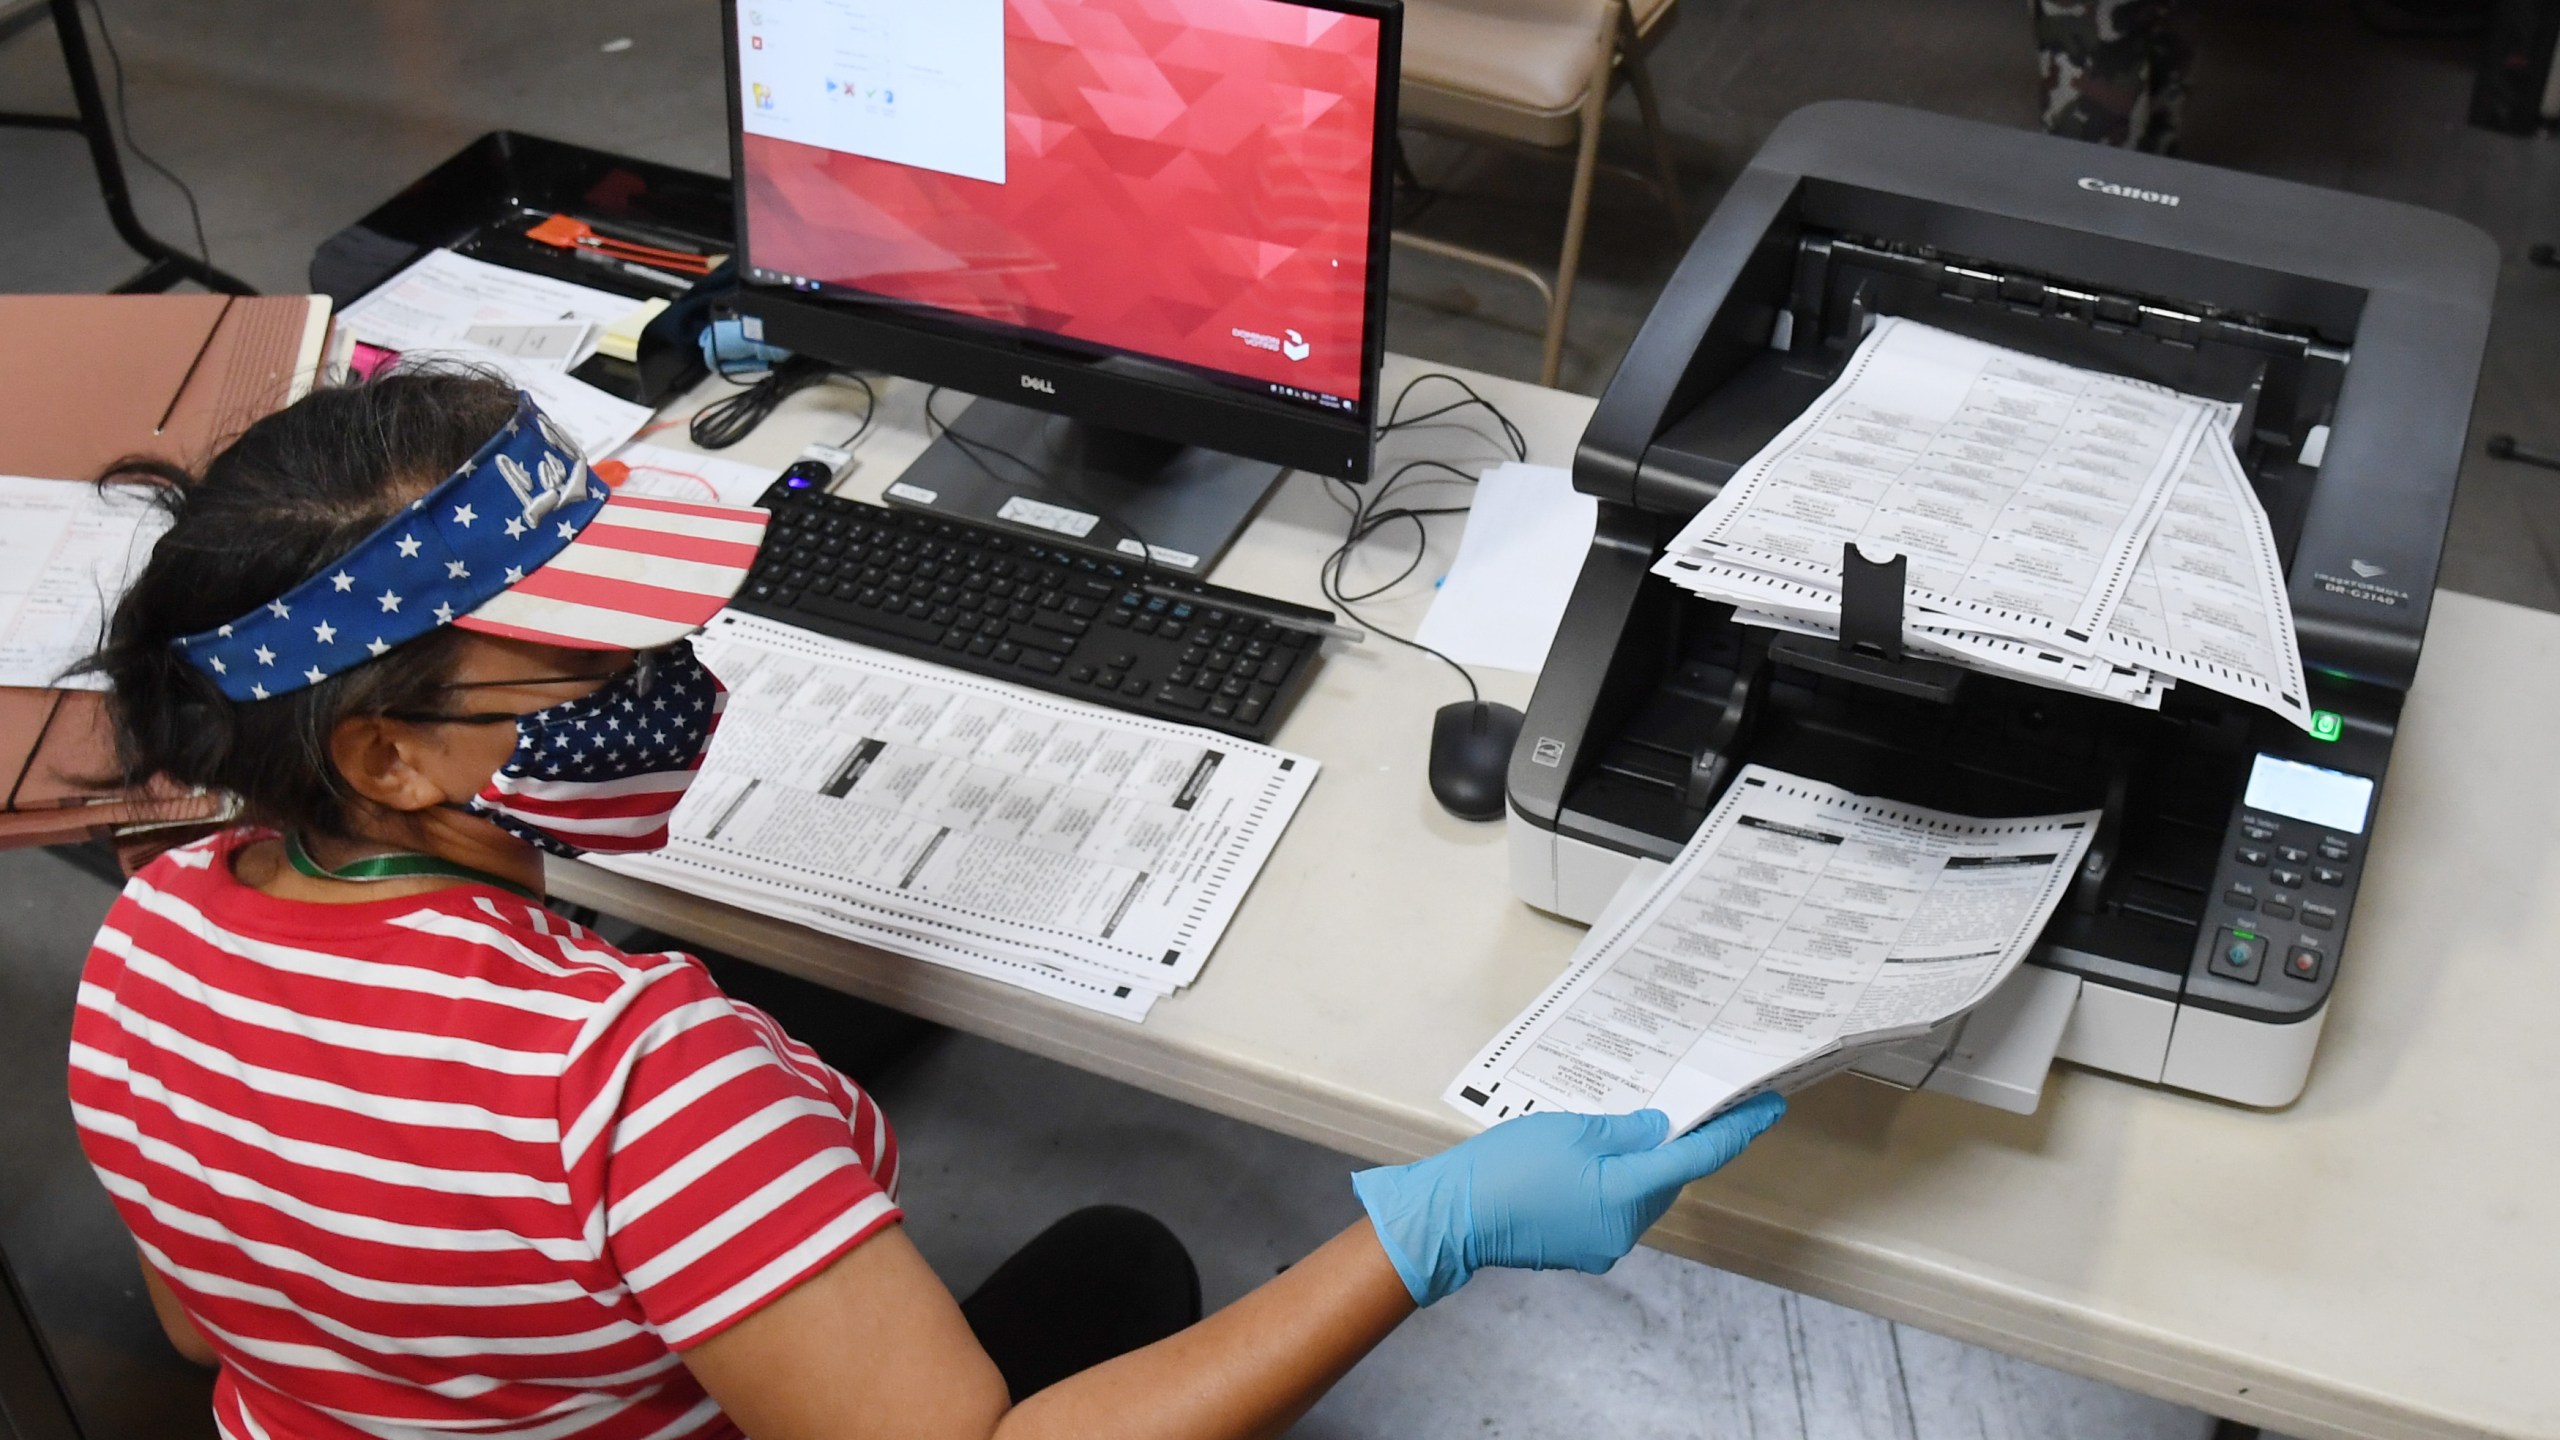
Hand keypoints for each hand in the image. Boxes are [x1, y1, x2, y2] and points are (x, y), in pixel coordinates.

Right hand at [1349, 1093, 1785, 1306]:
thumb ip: (1625, 1130)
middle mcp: (1624, 1228)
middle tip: (1688, 1103)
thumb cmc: (1507, 1167)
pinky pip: (1613, 1208)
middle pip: (1669, 1179)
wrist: (1452, 1216)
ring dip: (1642, 1164)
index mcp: (1626, 1194)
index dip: (1737, 1130)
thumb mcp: (1570, 1131)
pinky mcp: (1580, 1247)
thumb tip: (1661, 1130)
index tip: (1769, 1107)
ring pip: (1640, 1194)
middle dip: (1679, 1143)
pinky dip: (1613, 1181)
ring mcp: (1602, 1244)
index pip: (1697, 1157)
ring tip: (1624, 1126)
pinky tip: (1593, 1158)